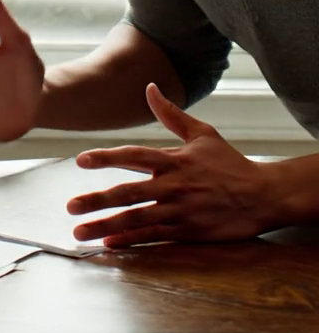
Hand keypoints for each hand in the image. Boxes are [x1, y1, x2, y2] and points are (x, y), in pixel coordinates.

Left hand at [67, 83, 275, 247]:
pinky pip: (153, 237)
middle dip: (96, 200)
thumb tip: (149, 87)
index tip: (80, 161)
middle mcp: (172, 185)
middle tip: (70, 206)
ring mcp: (179, 210)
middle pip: (128, 192)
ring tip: (79, 232)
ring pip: (135, 219)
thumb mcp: (203, 133)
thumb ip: (171, 114)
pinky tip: (110, 244)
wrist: (262, 195)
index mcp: (173, 159)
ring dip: (105, 226)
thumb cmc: (230, 163)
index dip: (106, 157)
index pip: (133, 156)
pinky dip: (131, 241)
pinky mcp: (187, 231)